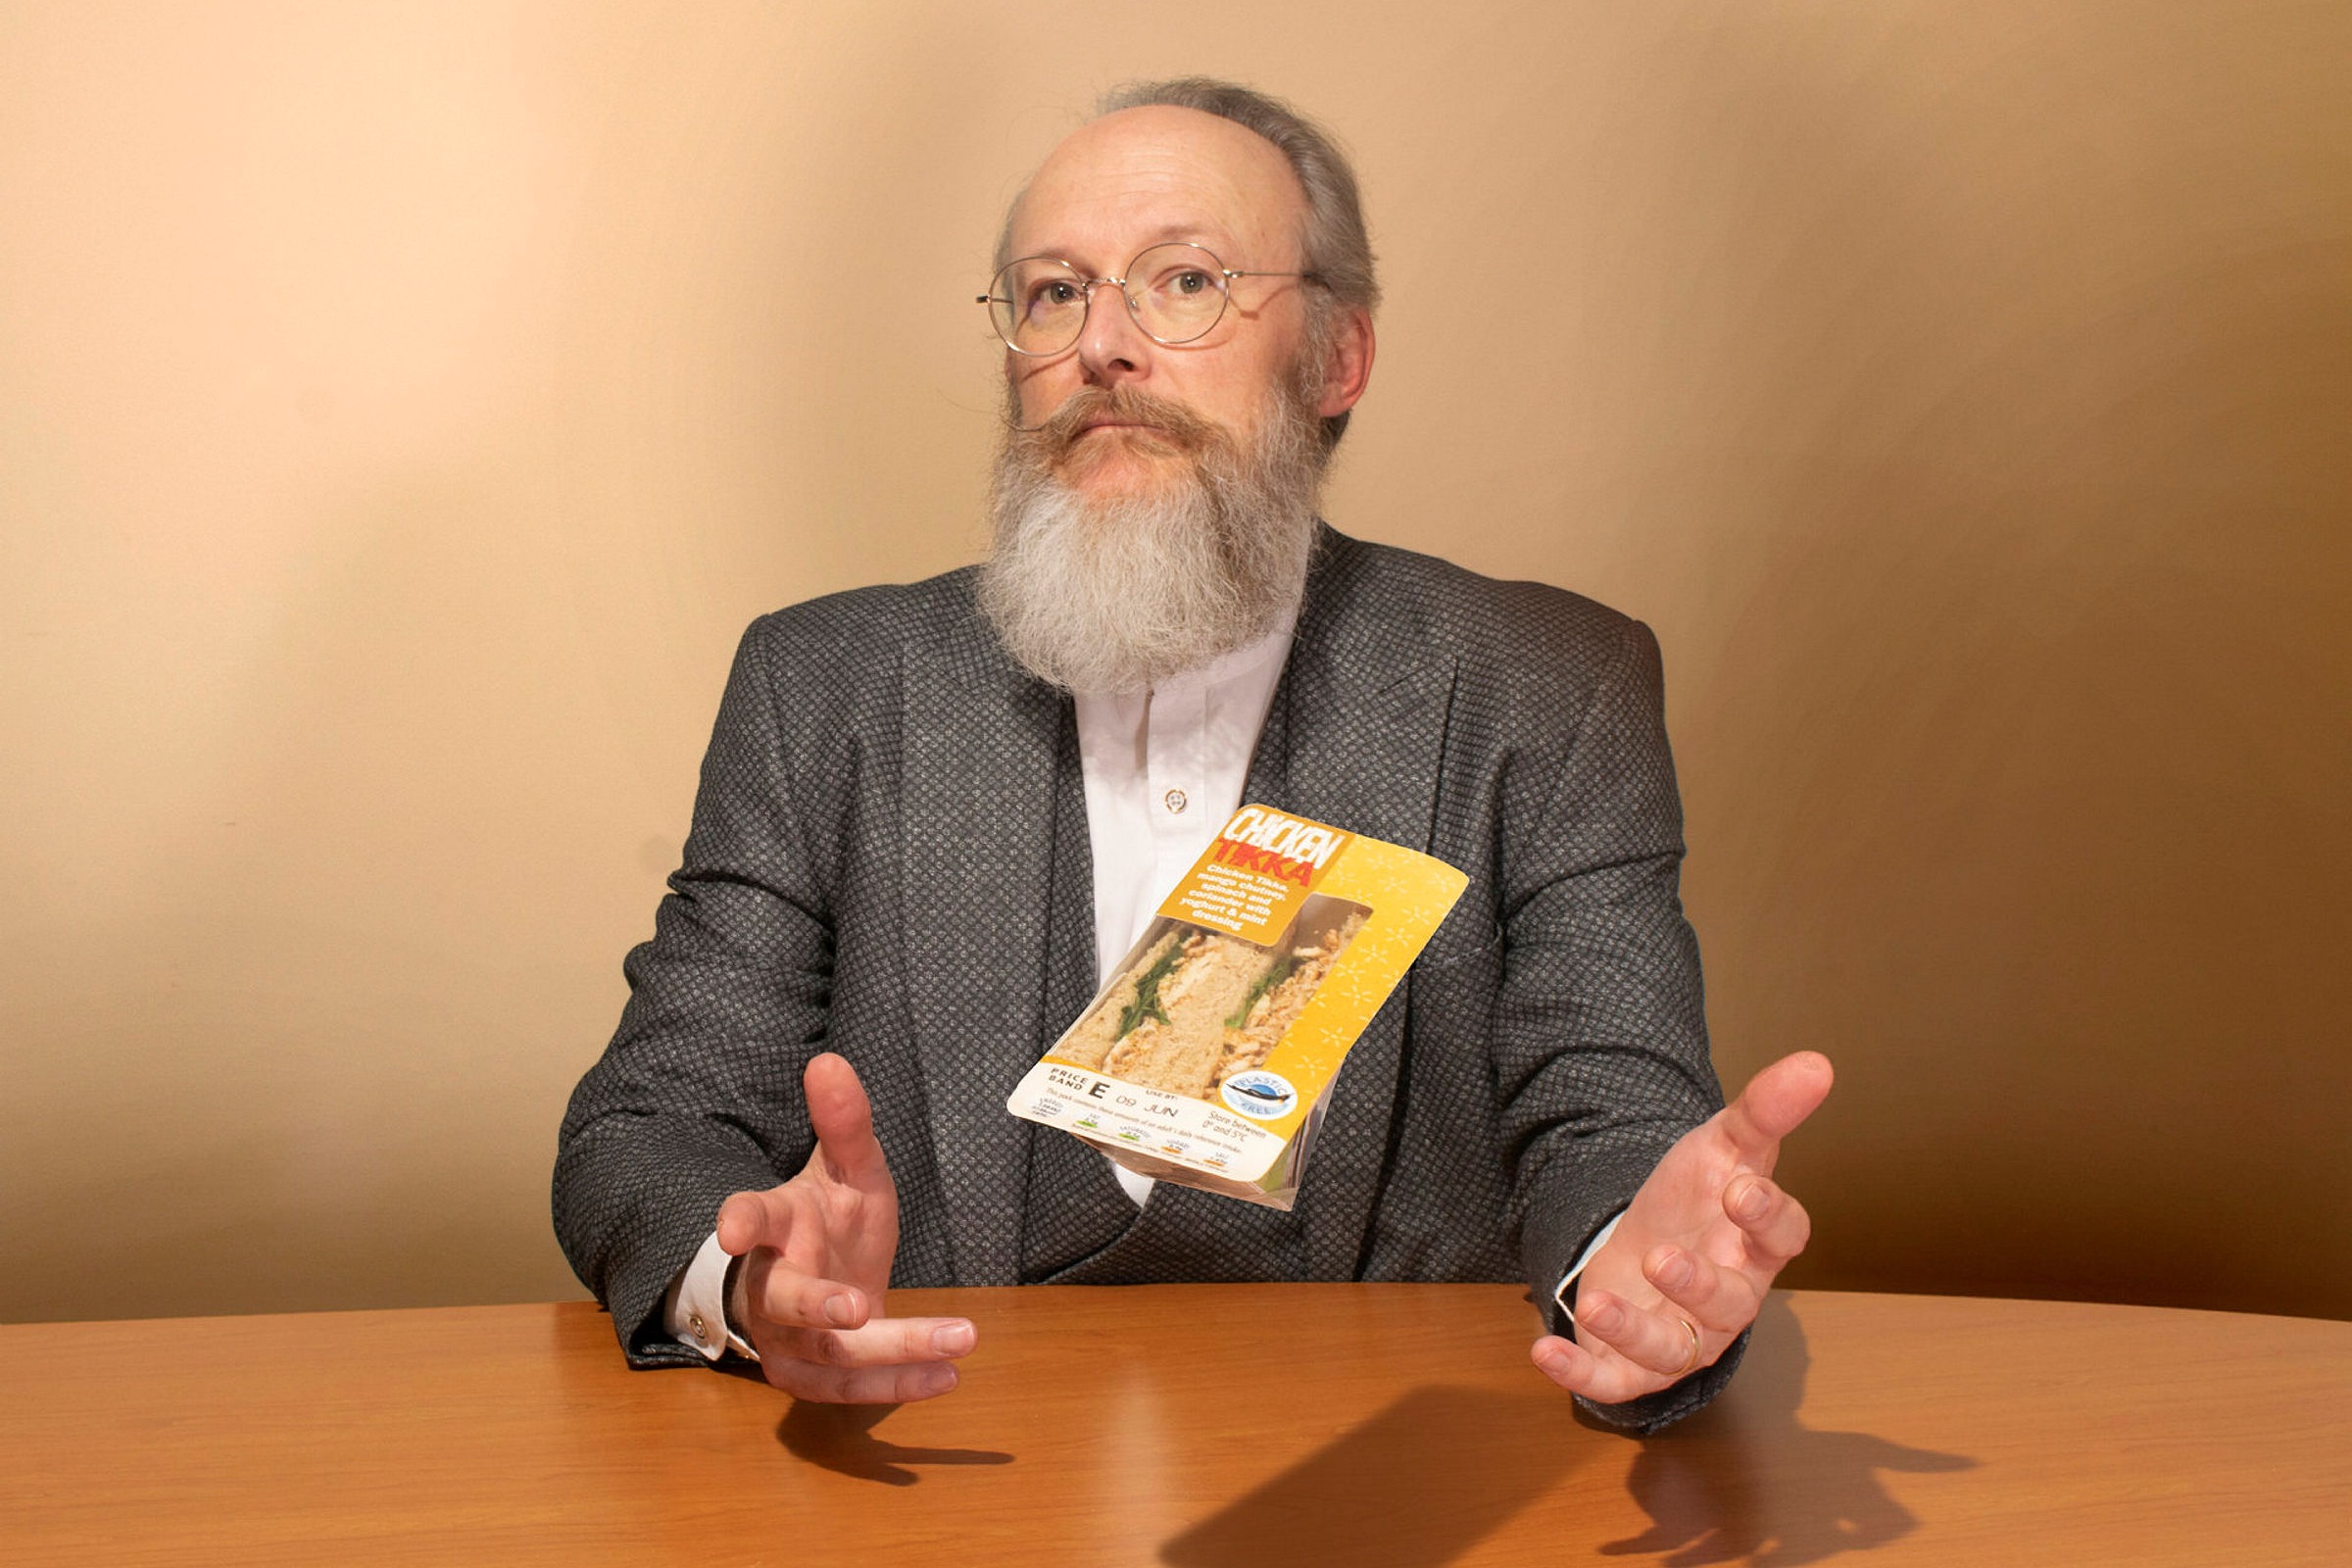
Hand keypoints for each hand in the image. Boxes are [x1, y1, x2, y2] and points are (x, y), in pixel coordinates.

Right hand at [714, 1052, 975, 1401]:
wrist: (821, 1280)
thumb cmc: (831, 1218)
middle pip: (783, 1301)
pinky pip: (852, 1391)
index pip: (749, 1217)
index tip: (734, 1230)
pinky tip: (949, 1376)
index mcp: (775, 1226)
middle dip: (816, 1305)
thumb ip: (845, 1124)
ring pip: (829, 1354)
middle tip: (857, 1306)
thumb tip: (831, 1062)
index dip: (740, 1222)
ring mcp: (786, 1338)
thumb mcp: (849, 1168)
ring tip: (957, 1341)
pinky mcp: (811, 1376)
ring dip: (893, 1351)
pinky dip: (901, 1386)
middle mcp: (771, 1286)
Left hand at [1532, 1050, 1832, 1403]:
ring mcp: (1681, 1335)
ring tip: (1596, 1301)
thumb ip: (1765, 1110)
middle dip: (1698, 1285)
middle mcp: (1727, 1299)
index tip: (1739, 1188)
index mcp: (1756, 1245)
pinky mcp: (1632, 1364)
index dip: (1765, 1216)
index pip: (1781, 1238)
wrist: (1642, 1243)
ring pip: (1671, 1349)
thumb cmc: (1695, 1201)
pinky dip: (1579, 1372)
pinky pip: (1612, 1380)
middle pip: (1728, 1305)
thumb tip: (1817, 1062)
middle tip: (1663, 1257)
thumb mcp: (1724, 1146)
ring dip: (1634, 1329)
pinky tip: (1542, 1350)